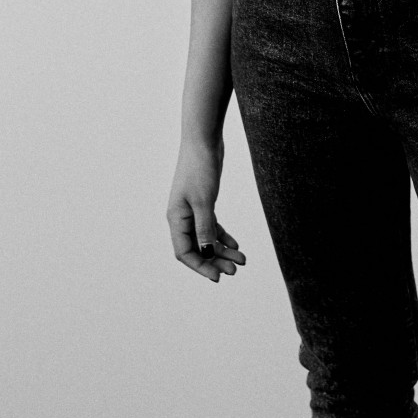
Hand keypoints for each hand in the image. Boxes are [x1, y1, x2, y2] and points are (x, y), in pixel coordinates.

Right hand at [167, 135, 246, 282]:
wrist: (203, 140)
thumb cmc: (199, 168)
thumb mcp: (204, 201)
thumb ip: (204, 228)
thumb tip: (206, 254)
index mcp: (176, 218)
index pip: (185, 252)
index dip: (201, 266)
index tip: (218, 277)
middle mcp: (182, 217)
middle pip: (197, 248)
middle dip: (216, 261)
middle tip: (235, 271)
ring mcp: (192, 210)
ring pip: (206, 238)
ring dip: (222, 250)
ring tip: (241, 260)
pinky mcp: (204, 202)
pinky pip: (211, 226)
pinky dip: (222, 236)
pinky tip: (235, 244)